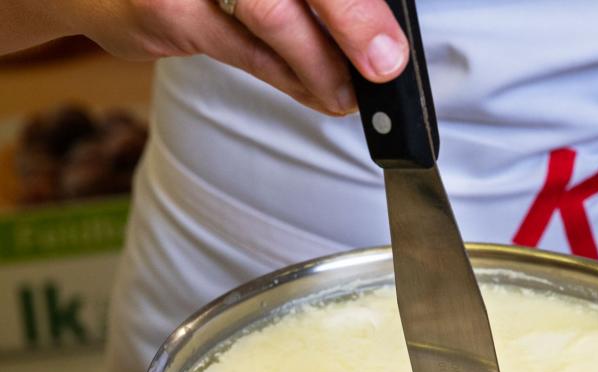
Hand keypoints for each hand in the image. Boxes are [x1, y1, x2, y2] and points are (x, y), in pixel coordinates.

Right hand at [67, 0, 408, 113]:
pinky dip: (289, 77)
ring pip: (271, 15)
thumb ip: (305, 1)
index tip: (389, 44)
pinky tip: (317, 93)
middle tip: (382, 65)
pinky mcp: (165, 7)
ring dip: (321, 65)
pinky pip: (244, 50)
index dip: (356, 6)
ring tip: (348, 93)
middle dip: (351, 23)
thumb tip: (371, 27)